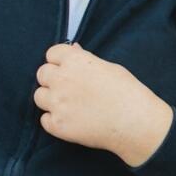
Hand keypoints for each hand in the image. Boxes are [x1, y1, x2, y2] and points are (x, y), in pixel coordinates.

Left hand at [35, 41, 172, 166]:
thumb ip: (85, 59)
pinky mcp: (58, 125)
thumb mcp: (110, 67)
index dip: (60, 61)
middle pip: (42, 74)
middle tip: (69, 89)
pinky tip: (71, 121)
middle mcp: (61, 79)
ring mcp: (57, 103)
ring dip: (51, 100)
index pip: (51, 54)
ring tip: (70, 106)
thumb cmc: (128, 93)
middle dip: (53, 80)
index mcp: (75, 60)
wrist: (136, 123)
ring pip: (39, 97)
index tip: (68, 69)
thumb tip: (73, 50)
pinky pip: (45, 120)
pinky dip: (54, 121)